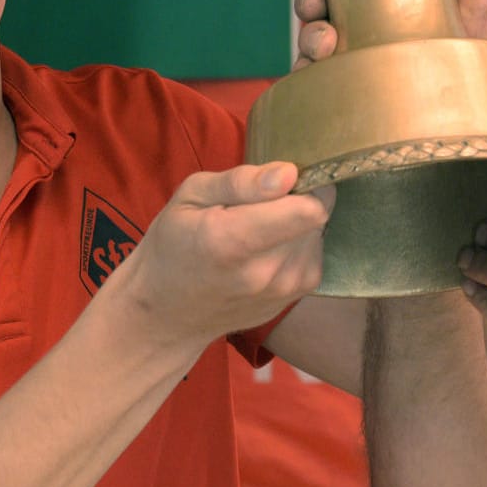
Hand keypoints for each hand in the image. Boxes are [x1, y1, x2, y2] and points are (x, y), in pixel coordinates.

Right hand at [117, 161, 334, 349]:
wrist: (168, 312)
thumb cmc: (174, 245)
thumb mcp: (191, 196)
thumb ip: (241, 181)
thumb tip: (289, 173)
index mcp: (232, 241)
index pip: (309, 209)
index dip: (305, 183)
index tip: (282, 179)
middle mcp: (264, 272)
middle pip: (316, 217)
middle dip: (297, 200)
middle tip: (259, 206)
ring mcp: (281, 291)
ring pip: (318, 234)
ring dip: (298, 224)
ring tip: (258, 229)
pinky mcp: (292, 299)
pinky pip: (313, 255)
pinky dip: (297, 245)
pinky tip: (266, 249)